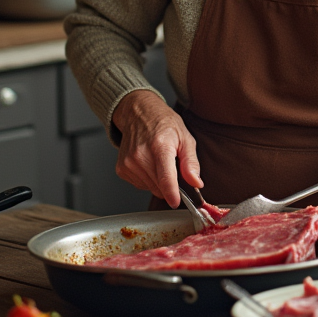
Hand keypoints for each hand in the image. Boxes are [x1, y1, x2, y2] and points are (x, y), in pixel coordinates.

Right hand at [111, 90, 201, 206]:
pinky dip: (147, 179)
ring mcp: (128, 163)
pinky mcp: (121, 169)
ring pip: (150, 188)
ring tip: (159, 162)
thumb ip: (191, 163)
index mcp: (160, 146)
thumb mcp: (185, 138)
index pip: (165, 178)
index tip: (176, 203)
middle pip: (159, 187)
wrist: (139, 113)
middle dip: (170, 184)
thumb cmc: (164, 124)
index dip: (172, 194)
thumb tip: (196, 183)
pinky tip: (148, 164)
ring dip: (158, 182)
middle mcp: (141, 155)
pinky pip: (140, 185)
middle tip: (173, 167)